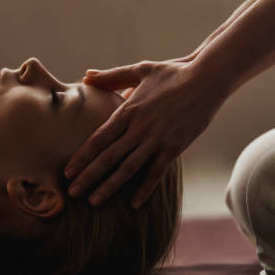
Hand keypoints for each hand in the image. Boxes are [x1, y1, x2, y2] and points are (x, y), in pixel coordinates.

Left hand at [64, 58, 225, 208]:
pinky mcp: (175, 147)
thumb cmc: (171, 73)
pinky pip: (157, 172)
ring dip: (110, 186)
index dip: (82, 157)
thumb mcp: (138, 70)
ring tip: (94, 201)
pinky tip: (134, 204)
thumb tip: (86, 75)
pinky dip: (145, 188)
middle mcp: (139, 128)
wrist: (207, 79)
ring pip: (128, 168)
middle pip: (108, 157)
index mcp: (127, 110)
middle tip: (72, 192)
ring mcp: (157, 140)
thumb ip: (111, 77)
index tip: (68, 172)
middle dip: (88, 176)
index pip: (98, 139)